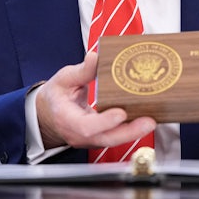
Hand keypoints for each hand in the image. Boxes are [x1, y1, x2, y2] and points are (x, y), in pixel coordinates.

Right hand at [35, 51, 156, 148]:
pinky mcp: (99, 138)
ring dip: (133, 132)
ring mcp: (89, 140)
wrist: (47, 114)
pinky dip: (130, 131)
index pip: (86, 126)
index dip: (104, 121)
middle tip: (148, 121)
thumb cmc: (55, 96)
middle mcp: (79, 135)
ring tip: (151, 121)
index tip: (120, 113)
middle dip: (129, 131)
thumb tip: (95, 57)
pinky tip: (144, 121)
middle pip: (106, 138)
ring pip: (113, 140)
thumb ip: (81, 71)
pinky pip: (115, 137)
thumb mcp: (63, 79)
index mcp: (67, 119)